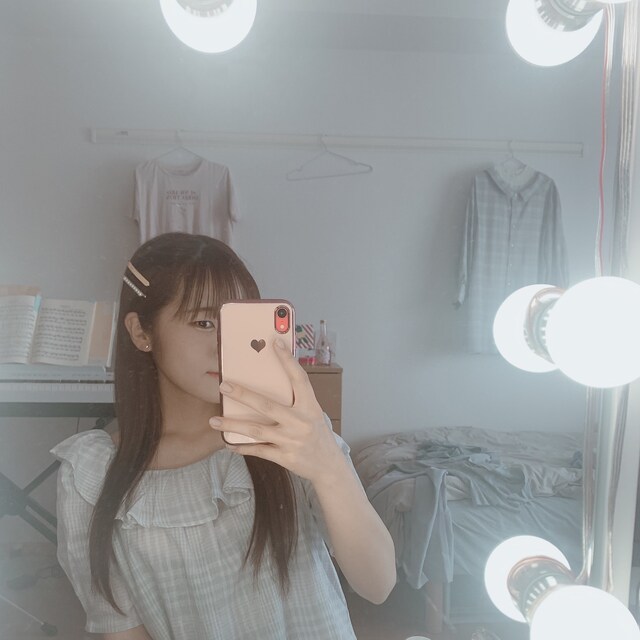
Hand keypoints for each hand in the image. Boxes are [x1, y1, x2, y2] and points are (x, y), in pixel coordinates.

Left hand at [209, 339, 345, 484]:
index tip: (275, 342)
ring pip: (257, 430)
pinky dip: (242, 447)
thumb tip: (269, 382)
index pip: (299, 378)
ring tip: (214, 420)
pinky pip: (259, 450)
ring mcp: (292, 440)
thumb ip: (295, 400)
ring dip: (233, 424)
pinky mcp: (285, 457)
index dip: (288, 360)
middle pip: (267, 405)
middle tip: (223, 385)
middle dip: (243, 394)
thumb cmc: (317, 434)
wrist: (329, 466)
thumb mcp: (312, 414)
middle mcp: (301, 422)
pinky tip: (228, 443)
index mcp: (310, 406)